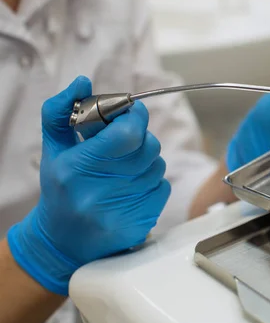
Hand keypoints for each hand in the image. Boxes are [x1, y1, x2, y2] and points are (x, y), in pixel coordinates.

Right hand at [7, 77, 170, 294]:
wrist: (63, 241)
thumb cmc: (60, 189)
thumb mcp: (53, 149)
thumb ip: (61, 111)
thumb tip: (82, 81)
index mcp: (78, 167)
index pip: (127, 133)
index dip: (135, 117)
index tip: (130, 114)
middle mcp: (101, 191)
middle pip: (148, 146)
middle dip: (140, 137)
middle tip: (125, 141)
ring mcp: (124, 209)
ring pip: (158, 165)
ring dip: (146, 160)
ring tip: (124, 167)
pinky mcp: (142, 222)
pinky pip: (163, 186)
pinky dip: (151, 181)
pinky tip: (131, 187)